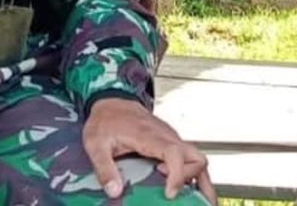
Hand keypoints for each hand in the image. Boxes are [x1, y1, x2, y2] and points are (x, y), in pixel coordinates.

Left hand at [83, 97, 216, 203]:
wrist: (111, 102)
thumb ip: (104, 169)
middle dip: (195, 180)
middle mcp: (165, 136)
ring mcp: (170, 139)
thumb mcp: (95, 144)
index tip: (169, 192)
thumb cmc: (106, 120)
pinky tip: (188, 189)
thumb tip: (114, 191)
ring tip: (201, 200)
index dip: (177, 174)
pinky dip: (193, 174)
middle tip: (183, 198)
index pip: (175, 153)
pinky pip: (190, 158)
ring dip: (201, 179)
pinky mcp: (170, 143)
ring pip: (197, 157)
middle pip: (196, 156)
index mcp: (148, 136)